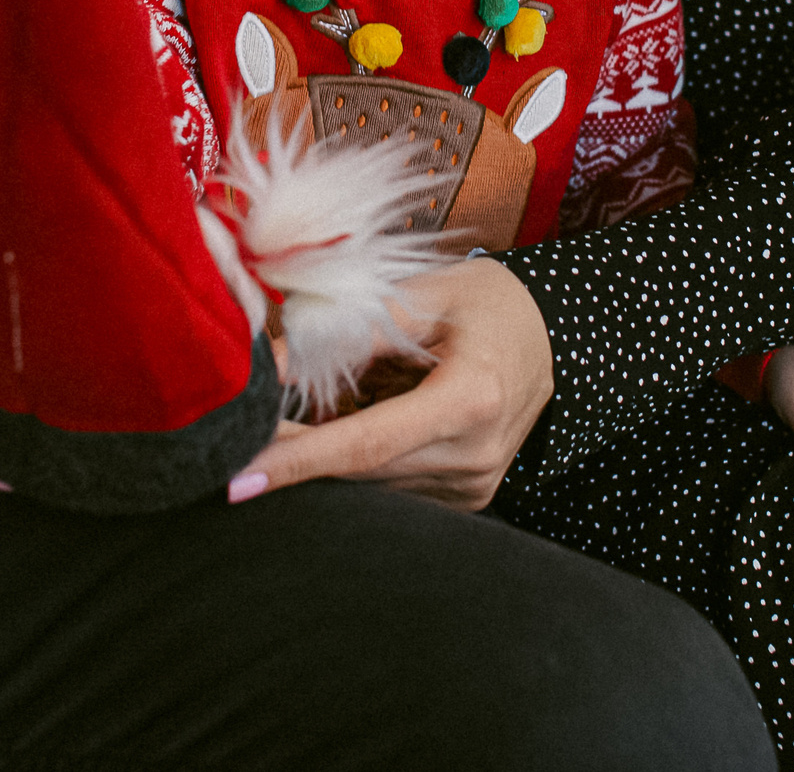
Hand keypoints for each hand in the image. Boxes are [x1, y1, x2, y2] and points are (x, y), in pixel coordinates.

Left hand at [230, 256, 551, 511]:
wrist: (556, 337)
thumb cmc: (488, 303)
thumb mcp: (423, 296)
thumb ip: (348, 331)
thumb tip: (271, 368)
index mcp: (471, 399)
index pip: (366, 444)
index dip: (298, 462)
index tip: (238, 478)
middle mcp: (475, 455)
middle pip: (361, 469)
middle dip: (296, 451)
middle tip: (243, 429)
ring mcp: (474, 485)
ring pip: (372, 483)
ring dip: (329, 453)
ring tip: (315, 407)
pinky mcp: (467, 497)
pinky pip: (393, 486)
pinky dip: (362, 459)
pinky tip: (360, 418)